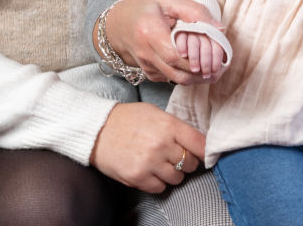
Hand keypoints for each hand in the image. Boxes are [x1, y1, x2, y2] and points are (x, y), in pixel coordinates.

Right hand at [90, 102, 204, 192]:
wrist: (98, 129)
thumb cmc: (128, 118)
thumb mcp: (156, 113)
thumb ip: (176, 127)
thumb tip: (196, 141)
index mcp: (169, 125)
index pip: (200, 144)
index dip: (204, 150)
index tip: (203, 153)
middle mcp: (162, 145)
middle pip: (191, 163)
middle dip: (187, 161)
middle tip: (176, 156)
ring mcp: (150, 163)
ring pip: (177, 178)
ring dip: (173, 173)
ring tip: (161, 163)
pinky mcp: (138, 178)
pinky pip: (160, 188)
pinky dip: (158, 182)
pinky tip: (151, 171)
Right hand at [97, 0, 220, 83]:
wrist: (118, 23)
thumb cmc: (146, 7)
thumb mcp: (169, 0)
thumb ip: (195, 11)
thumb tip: (218, 28)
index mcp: (149, 33)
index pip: (174, 56)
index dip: (195, 60)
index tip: (214, 57)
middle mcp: (145, 53)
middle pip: (177, 72)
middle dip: (202, 72)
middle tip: (221, 67)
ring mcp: (146, 66)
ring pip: (175, 80)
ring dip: (197, 78)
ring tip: (215, 70)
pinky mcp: (149, 73)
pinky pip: (170, 79)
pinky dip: (187, 75)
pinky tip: (200, 68)